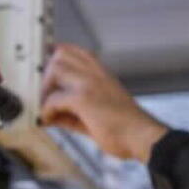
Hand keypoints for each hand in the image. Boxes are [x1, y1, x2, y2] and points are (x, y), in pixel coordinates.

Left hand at [39, 43, 168, 161]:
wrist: (143, 137)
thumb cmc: (128, 129)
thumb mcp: (100, 113)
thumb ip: (74, 111)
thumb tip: (53, 115)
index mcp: (103, 75)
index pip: (77, 51)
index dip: (59, 55)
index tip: (47, 66)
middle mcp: (97, 74)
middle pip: (61, 55)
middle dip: (47, 74)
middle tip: (46, 95)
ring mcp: (90, 84)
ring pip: (55, 69)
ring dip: (45, 89)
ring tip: (47, 107)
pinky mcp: (84, 99)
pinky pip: (53, 99)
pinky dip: (47, 111)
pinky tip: (50, 120)